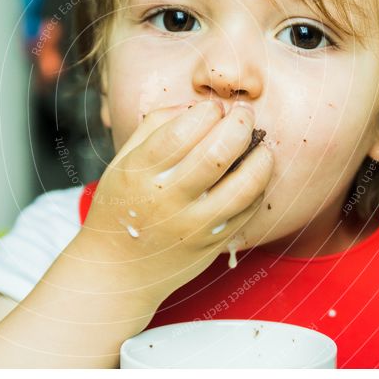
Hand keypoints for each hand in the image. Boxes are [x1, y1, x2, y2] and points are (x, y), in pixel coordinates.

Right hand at [77, 99, 273, 302]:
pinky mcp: (212, 244)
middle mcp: (166, 199)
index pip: (181, 132)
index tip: (213, 108)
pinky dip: (258, 187)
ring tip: (260, 146)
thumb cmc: (120, 206)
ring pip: (243, 186)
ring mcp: (192, 225)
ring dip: (260, 158)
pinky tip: (253, 175)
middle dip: (239, 124)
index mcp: (138, 173)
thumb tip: (194, 106)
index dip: (206, 112)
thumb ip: (153, 127)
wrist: (117, 272)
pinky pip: (248, 211)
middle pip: (216, 154)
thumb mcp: (122, 162)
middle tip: (244, 113)